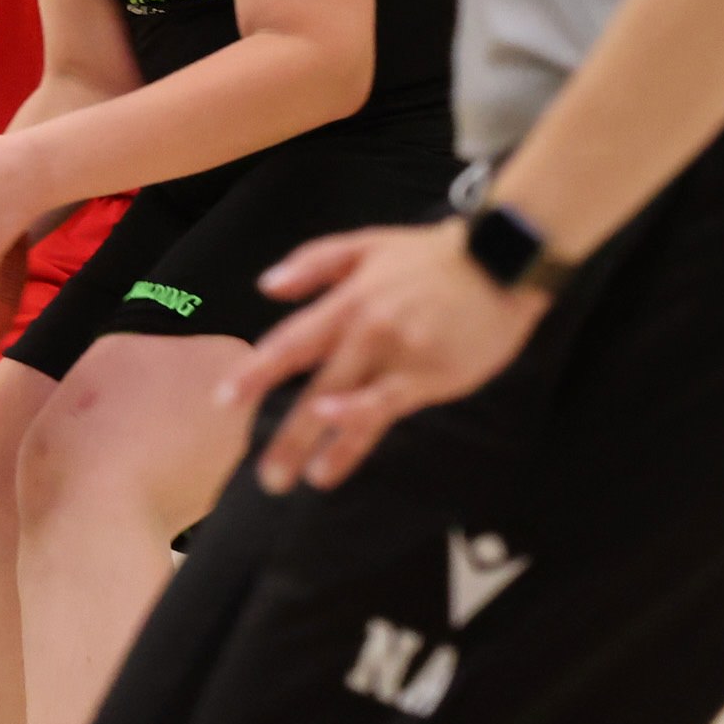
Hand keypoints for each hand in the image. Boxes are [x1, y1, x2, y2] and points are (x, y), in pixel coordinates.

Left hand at [223, 220, 546, 492]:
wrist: (501, 259)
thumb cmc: (432, 255)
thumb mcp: (367, 243)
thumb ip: (313, 262)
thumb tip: (266, 288)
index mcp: (346, 301)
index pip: (290, 342)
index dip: (256, 373)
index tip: (222, 402)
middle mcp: (365, 330)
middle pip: (314, 386)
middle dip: (286, 432)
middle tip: (263, 474)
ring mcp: (398, 355)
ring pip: (346, 405)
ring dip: (318, 445)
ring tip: (295, 480)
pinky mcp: (431, 376)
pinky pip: (386, 408)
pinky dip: (356, 428)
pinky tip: (335, 460)